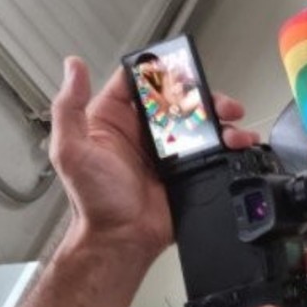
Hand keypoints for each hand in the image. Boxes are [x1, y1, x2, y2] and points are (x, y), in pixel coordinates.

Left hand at [50, 56, 256, 262]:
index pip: (138, 82)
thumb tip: (73, 66)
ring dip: (219, 115)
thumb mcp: (71, 150)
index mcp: (114, 119)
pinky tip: (237, 141)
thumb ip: (69, 107)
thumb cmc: (93, 201)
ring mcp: (167, 148)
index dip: (159, 71)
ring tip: (231, 121)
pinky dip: (229, 141)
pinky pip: (212, 147)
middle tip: (214, 99)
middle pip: (177, 97)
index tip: (178, 69)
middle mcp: (142, 130)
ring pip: (199, 119)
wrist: (122, 240)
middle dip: (201, 93)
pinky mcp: (187, 167)